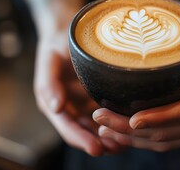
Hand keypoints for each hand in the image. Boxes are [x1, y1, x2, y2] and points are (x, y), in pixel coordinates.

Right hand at [34, 24, 123, 155]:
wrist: (68, 32)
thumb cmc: (57, 44)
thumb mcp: (49, 60)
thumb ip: (49, 84)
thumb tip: (55, 108)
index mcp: (53, 103)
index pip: (68, 127)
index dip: (81, 139)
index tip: (97, 148)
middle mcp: (69, 108)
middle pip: (84, 132)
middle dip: (99, 143)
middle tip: (117, 148)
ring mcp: (84, 104)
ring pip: (97, 127)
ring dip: (110, 137)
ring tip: (127, 143)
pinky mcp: (97, 97)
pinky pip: (107, 114)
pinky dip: (116, 123)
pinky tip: (130, 126)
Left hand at [92, 9, 179, 151]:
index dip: (160, 117)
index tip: (130, 118)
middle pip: (173, 132)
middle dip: (134, 130)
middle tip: (100, 118)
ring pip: (170, 140)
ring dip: (136, 139)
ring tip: (104, 128)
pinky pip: (174, 138)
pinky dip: (148, 137)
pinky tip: (125, 130)